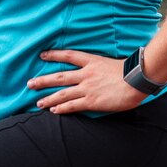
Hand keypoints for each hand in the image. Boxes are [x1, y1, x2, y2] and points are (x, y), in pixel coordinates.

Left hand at [27, 49, 147, 113]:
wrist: (137, 80)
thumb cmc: (130, 72)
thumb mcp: (112, 63)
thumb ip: (101, 67)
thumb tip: (98, 71)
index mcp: (92, 61)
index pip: (68, 55)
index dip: (54, 55)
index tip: (42, 55)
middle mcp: (86, 74)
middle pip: (59, 76)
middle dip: (42, 80)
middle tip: (29, 83)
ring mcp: (87, 88)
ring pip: (62, 93)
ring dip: (48, 98)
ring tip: (37, 103)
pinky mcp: (92, 101)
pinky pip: (72, 105)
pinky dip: (61, 108)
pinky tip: (53, 111)